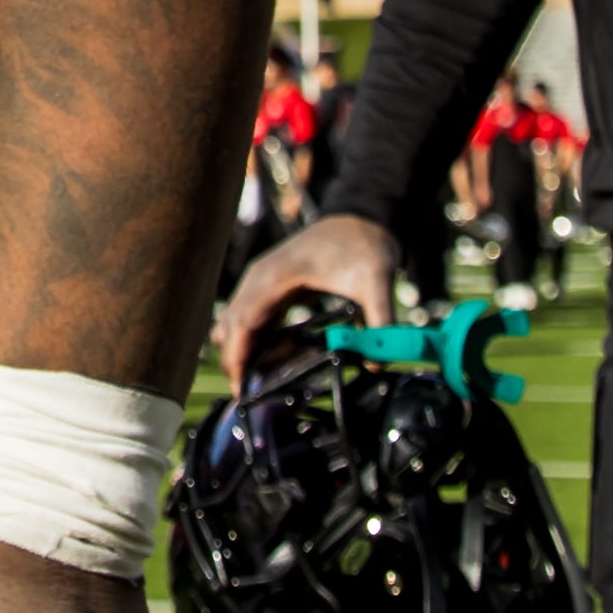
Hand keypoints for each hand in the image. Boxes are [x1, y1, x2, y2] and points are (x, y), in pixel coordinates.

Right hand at [213, 210, 400, 384]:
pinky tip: (275, 362)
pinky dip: (256, 342)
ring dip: (244, 352)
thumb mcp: (376, 281)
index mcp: (276, 276)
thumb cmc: (362, 243)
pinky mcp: (272, 289)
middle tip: (249, 395)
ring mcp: (263, 283)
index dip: (238, 355)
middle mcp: (261, 279)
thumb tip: (379, 360)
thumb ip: (380, 320)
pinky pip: (253, 319)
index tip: (239, 386)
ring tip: (262, 384)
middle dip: (236, 360)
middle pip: (232, 326)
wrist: (360, 217)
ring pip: (236, 323)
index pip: (243, 321)